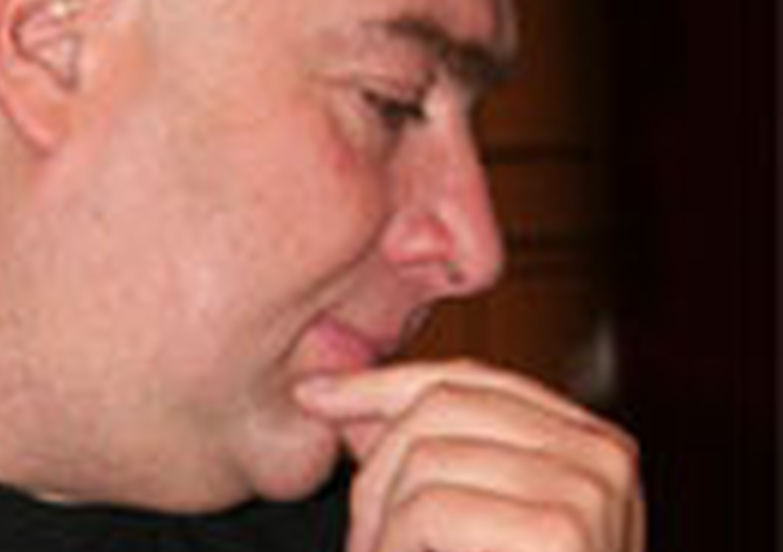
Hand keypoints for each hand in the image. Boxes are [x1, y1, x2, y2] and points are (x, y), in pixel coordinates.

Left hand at [295, 359, 644, 551]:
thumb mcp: (464, 518)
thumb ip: (423, 454)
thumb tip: (334, 392)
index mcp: (587, 442)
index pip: (467, 380)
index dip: (381, 385)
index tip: (313, 395)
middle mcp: (601, 454)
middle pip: (441, 406)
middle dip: (377, 468)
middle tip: (367, 541)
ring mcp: (589, 491)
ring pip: (425, 456)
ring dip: (381, 520)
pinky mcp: (560, 533)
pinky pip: (430, 507)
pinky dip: (393, 547)